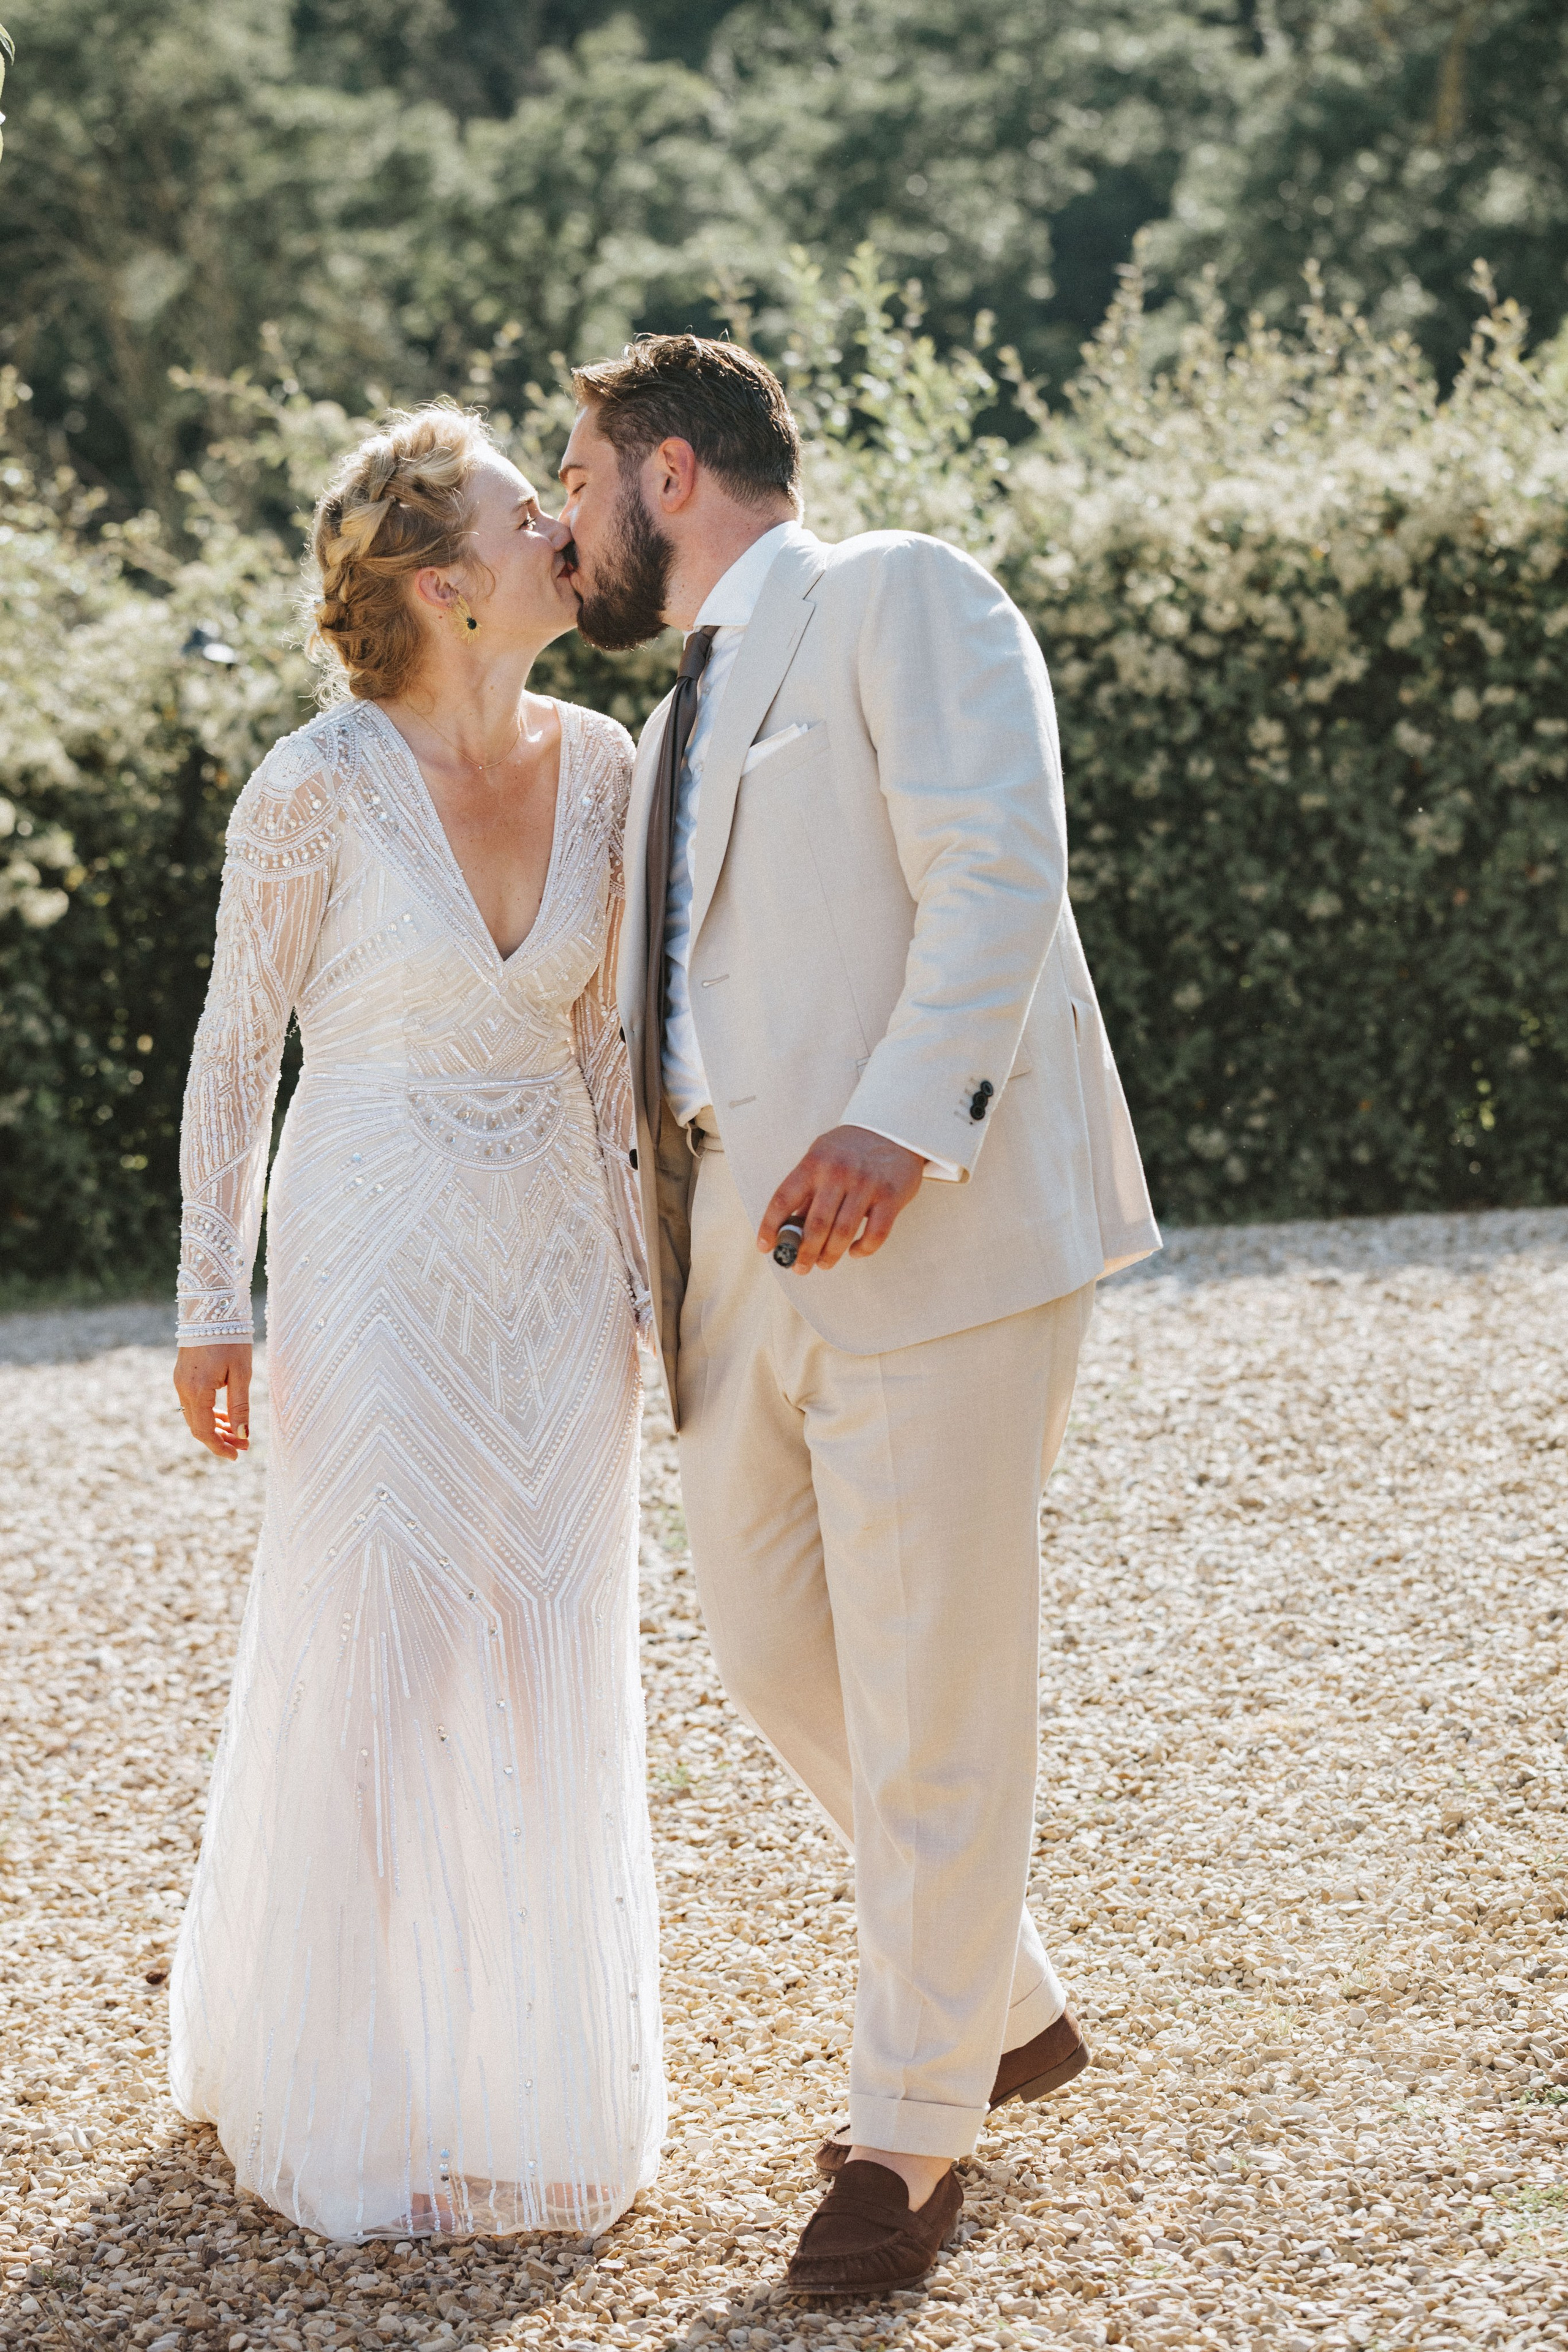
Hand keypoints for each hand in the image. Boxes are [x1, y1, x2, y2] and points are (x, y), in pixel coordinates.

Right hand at [174, 1342, 252, 1460]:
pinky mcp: (182, 1375)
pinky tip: (224, 1415)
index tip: (237, 1455)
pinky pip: (192, 1403)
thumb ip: (240, 1406)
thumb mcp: (241, 1373)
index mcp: (197, 1390)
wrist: (211, 1308)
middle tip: (243, 1445)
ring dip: (214, 1427)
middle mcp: (183, 1389)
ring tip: (237, 1432)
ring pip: (194, 1416)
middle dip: (219, 1440)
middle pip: (198, 1427)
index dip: (220, 1447)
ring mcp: (180, 1382)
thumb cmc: (230, 1338)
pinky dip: (208, 1413)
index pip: (205, 1431)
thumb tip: (242, 1434)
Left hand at [757, 1126, 923, 1274]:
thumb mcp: (821, 1157)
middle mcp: (838, 1172)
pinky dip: (863, 1249)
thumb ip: (807, 1190)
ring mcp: (866, 1184)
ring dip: (830, 1255)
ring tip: (824, 1263)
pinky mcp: (890, 1196)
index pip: (783, 1199)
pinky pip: (876, 1234)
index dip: (770, 1227)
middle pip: (815, 1224)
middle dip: (804, 1253)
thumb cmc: (850, 1149)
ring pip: (843, 1233)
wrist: (894, 1128)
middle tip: (800, 1267)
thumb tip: (787, 1229)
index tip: (765, 1247)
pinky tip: (854, 1251)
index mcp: (814, 1163)